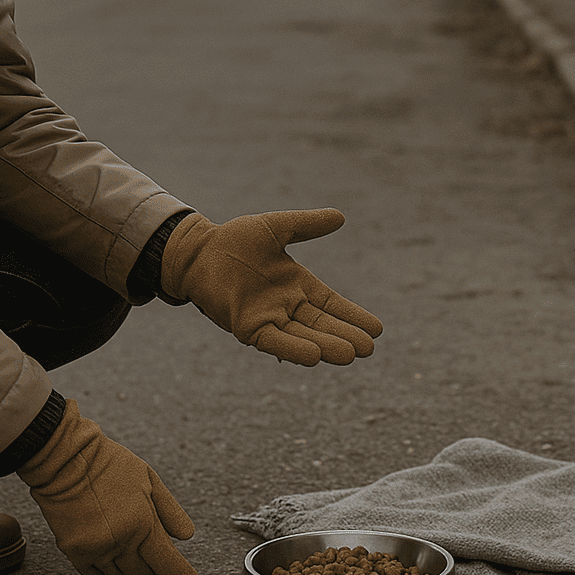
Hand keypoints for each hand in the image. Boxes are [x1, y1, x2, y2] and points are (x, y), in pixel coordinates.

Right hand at [17, 399, 199, 574]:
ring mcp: (95, 550)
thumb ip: (170, 511)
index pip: (167, 564)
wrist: (67, 462)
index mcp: (142, 524)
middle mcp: (119, 542)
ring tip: (144, 573)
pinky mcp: (74, 552)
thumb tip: (186, 535)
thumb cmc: (110, 466)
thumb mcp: (150, 481)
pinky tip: (117, 567)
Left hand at [160, 209, 382, 365]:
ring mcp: (268, 318)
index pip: (332, 304)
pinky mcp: (247, 326)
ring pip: (303, 336)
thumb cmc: (235, 239)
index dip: (353, 316)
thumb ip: (307, 225)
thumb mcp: (276, 227)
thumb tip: (341, 217)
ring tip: (350, 355)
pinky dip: (293, 350)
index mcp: (298, 285)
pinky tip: (314, 357)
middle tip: (369, 349)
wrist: (197, 250)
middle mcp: (287, 306)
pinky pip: (274, 342)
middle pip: (322, 324)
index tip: (377, 329)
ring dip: (327, 346)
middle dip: (345, 336)